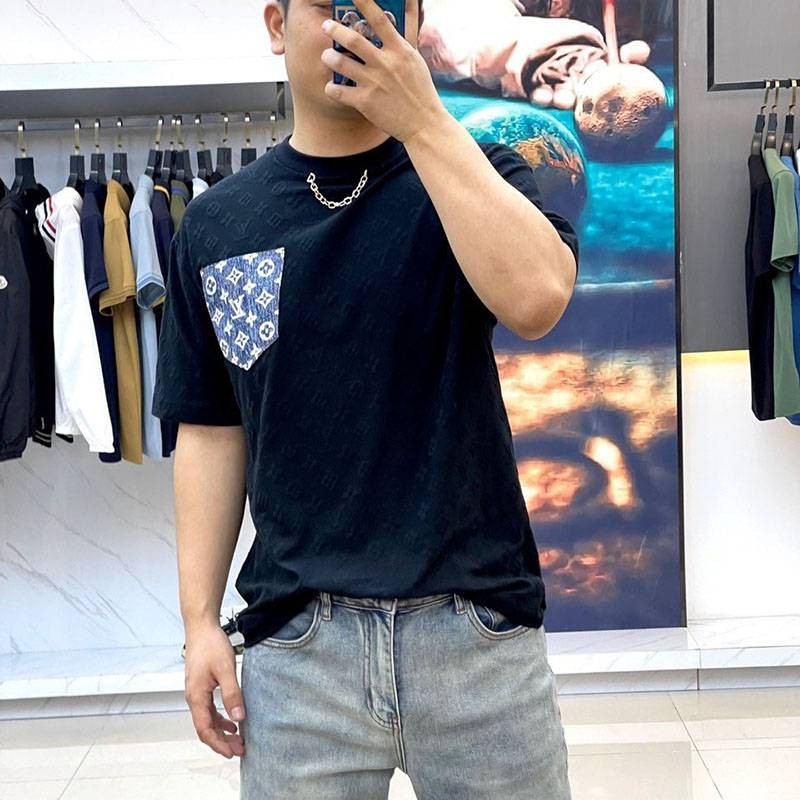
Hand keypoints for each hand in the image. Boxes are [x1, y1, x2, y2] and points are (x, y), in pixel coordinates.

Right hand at [184, 621, 245, 758]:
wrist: (201, 627)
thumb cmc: (210, 644)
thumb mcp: (225, 669)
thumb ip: (232, 693)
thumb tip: (238, 717)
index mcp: (196, 696)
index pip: (205, 729)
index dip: (218, 744)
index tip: (232, 752)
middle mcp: (194, 697)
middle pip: (206, 727)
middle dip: (222, 741)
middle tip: (240, 749)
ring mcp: (197, 692)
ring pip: (208, 719)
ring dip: (222, 730)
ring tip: (238, 738)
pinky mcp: (202, 685)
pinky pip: (209, 708)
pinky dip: (220, 717)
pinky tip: (232, 719)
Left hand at [320, 0, 447, 142]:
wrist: (424, 124)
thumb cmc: (420, 90)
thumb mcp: (415, 57)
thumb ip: (408, 30)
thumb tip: (410, 1)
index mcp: (399, 50)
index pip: (379, 19)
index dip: (363, 2)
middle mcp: (385, 64)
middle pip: (353, 39)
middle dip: (335, 30)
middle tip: (326, 26)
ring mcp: (374, 83)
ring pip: (341, 63)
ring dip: (329, 57)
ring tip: (327, 55)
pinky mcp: (365, 103)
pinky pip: (338, 91)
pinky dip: (331, 88)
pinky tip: (331, 87)